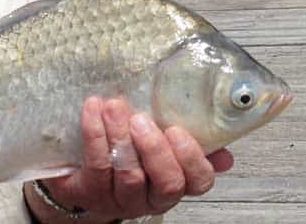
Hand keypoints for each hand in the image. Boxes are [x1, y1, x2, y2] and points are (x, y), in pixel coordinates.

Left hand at [32, 97, 229, 221]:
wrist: (80, 171)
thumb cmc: (127, 150)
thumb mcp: (159, 144)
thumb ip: (192, 144)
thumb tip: (225, 153)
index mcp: (175, 182)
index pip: (198, 181)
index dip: (191, 158)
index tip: (177, 129)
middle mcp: (151, 196)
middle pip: (166, 182)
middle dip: (155, 149)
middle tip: (141, 119)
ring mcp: (121, 198)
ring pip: (128, 172)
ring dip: (120, 135)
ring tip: (113, 106)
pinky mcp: (91, 191)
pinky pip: (96, 164)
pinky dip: (94, 133)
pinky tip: (93, 108)